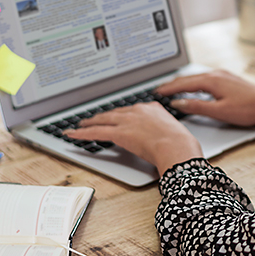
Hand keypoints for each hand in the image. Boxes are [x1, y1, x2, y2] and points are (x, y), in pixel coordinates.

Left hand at [64, 102, 201, 175]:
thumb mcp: (175, 132)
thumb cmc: (181, 144)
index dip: (121, 115)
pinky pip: (96, 132)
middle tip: (92, 119)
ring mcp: (128, 120)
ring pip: (103, 120)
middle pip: (115, 113)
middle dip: (102, 116)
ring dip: (90, 123)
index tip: (117, 118)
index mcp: (153, 108)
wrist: (177, 147)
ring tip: (81, 125)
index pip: (132, 110)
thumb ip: (165, 132)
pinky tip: (73, 134)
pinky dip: (82, 133)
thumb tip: (164, 140)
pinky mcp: (119, 133)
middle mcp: (139, 110)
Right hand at [156, 70, 254, 126]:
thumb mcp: (219, 112)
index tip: (156, 91)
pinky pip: (206, 78)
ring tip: (172, 88)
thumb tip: (178, 102)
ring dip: (184, 82)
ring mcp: (224, 75)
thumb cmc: (249, 109)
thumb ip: (197, 106)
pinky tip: (195, 88)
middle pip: (189, 78)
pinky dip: (195, 82)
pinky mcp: (229, 79)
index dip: (168, 88)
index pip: (183, 83)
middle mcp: (216, 74)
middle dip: (173, 83)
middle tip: (159, 90)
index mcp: (212, 80)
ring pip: (197, 77)